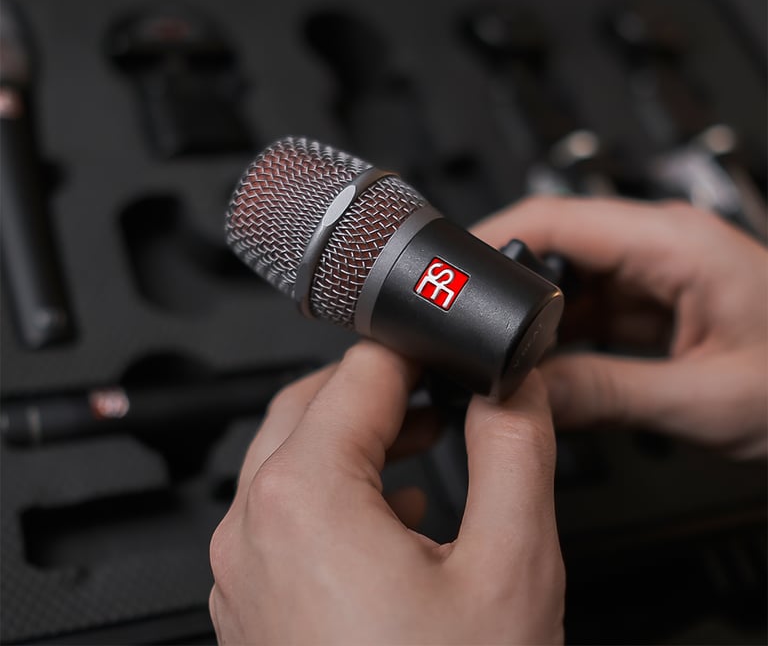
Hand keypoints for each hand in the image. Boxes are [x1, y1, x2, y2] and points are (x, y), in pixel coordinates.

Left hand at [209, 342, 563, 644]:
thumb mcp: (511, 564)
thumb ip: (515, 448)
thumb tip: (511, 387)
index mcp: (303, 496)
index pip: (359, 372)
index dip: (416, 351)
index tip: (452, 353)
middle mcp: (253, 527)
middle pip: (311, 404)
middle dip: (381, 389)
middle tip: (440, 394)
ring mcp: (243, 572)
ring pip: (292, 456)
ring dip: (358, 437)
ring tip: (424, 444)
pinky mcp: (253, 607)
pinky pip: (285, 513)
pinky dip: (337, 490)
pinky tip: (393, 516)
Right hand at [474, 197, 767, 458]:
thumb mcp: (706, 400)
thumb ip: (606, 394)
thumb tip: (524, 392)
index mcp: (672, 243)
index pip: (554, 216)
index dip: (491, 239)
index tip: (448, 274)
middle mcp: (659, 246)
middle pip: (553, 249)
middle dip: (509, 293)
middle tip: (475, 338)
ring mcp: (657, 273)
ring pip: (568, 286)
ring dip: (538, 324)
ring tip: (515, 363)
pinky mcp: (657, 301)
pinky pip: (591, 311)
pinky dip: (565, 340)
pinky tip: (554, 371)